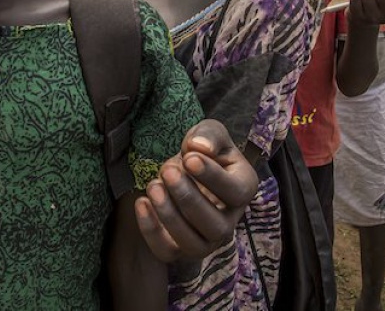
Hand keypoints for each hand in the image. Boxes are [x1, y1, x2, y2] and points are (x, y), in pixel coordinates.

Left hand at [134, 120, 257, 262]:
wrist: (183, 170)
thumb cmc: (201, 150)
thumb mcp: (209, 133)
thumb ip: (210, 135)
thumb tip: (200, 147)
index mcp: (244, 189)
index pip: (236, 192)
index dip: (213, 177)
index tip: (189, 158)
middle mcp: (230, 221)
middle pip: (217, 226)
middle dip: (189, 199)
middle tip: (167, 172)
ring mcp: (206, 239)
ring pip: (194, 245)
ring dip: (170, 217)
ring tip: (153, 186)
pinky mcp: (180, 247)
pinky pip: (167, 251)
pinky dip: (151, 231)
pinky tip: (141, 202)